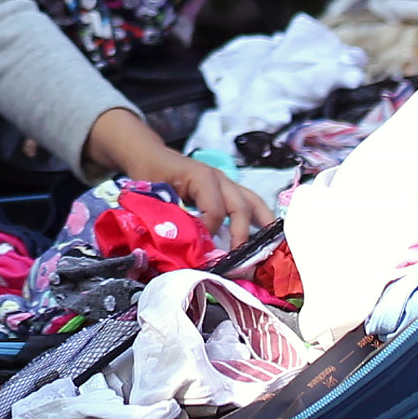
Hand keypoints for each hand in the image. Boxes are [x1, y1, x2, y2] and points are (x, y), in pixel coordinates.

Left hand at [87, 110, 272, 248]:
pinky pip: (251, 203)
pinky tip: (267, 237)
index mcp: (201, 177)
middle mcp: (220, 178)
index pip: (215, 210)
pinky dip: (261, 219)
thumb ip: (169, 218)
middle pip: (241, 207)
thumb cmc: (150, 173)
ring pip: (253, 203)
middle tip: (238, 262)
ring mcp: (227, 183)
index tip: (200, 250)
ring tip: (267, 252)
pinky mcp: (228, 190)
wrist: (150, 155)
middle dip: (242, 236)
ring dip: (261, 227)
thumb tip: (182, 247)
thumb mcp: (154, 195)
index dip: (209, 232)